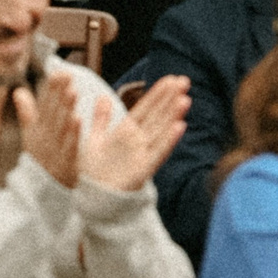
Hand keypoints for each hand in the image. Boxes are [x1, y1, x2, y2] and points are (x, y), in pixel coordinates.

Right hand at [15, 72, 82, 189]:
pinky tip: (79, 119)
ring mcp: (53, 151)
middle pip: (52, 113)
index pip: (44, 107)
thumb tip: (19, 90)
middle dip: (59, 94)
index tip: (60, 71)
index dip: (52, 89)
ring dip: (66, 109)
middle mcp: (44, 139)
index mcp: (37, 132)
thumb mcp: (30, 137)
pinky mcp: (64, 164)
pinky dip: (72, 134)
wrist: (36, 197)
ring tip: (73, 91)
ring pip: (60, 128)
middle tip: (66, 74)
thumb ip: (28, 113)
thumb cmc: (38, 162)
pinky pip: (69, 147)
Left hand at [82, 74, 190, 191]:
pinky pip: (158, 152)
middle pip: (157, 116)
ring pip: (161, 131)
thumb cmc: (94, 172)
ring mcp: (142, 154)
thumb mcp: (94, 140)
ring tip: (185, 99)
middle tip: (185, 81)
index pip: (146, 108)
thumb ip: (101, 119)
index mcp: (127, 132)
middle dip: (170, 98)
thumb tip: (102, 96)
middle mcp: (138, 141)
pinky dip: (169, 140)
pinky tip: (180, 126)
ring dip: (173, 115)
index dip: (158, 93)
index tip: (171, 78)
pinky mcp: (143, 170)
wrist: (91, 199)